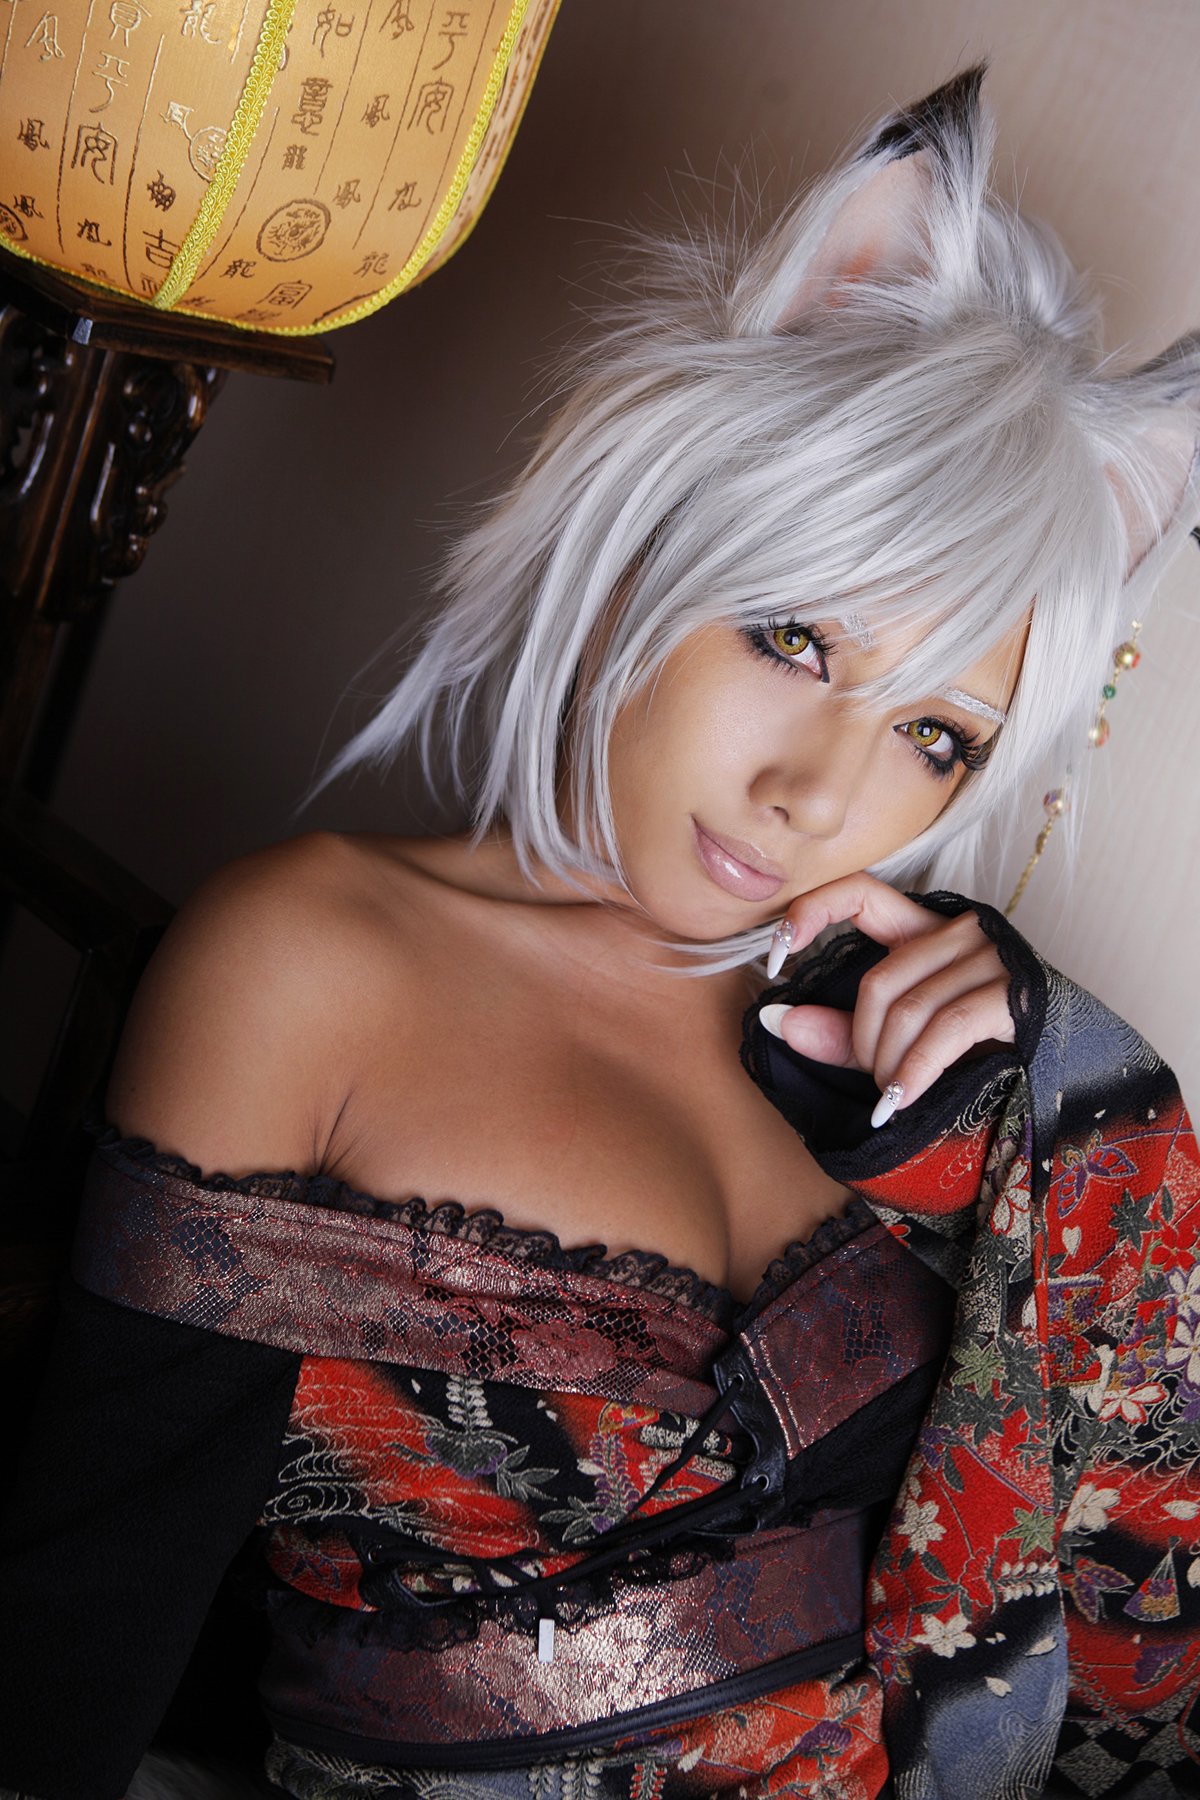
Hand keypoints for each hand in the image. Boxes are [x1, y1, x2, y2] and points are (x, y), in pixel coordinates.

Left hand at [759, 874, 1014, 1124]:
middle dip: (861, 1041)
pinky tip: (901, 1100)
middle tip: (871, 1081)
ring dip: (887, 1065)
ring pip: (907, 1008)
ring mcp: (989, 957)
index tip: (776, 957)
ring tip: (889, 1097)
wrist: (1066, 1066)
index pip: (858, 891)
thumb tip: (776, 1021)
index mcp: (924, 927)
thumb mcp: (900, 1038)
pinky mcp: (1012, 992)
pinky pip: (944, 1030)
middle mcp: (957, 931)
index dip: (810, 911)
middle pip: (879, 979)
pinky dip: (915, 1072)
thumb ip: (841, 1030)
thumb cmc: (980, 1047)